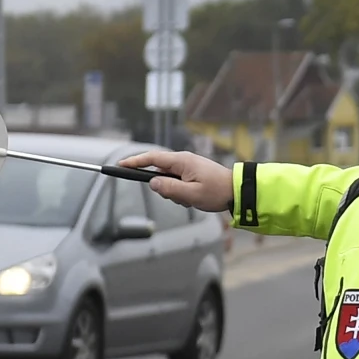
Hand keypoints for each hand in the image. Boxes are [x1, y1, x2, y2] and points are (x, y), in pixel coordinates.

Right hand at [118, 150, 233, 211]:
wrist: (237, 191)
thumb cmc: (217, 192)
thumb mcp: (190, 194)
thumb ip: (169, 189)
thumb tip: (152, 183)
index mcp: (181, 161)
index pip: (152, 159)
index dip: (134, 162)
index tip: (120, 165)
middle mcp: (184, 161)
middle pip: (160, 173)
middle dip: (164, 188)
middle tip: (179, 198)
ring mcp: (189, 167)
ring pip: (169, 181)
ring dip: (175, 194)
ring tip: (191, 200)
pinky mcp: (193, 174)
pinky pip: (178, 184)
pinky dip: (182, 194)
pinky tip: (194, 199)